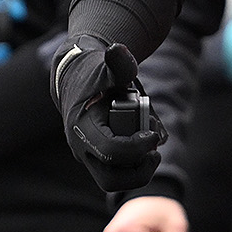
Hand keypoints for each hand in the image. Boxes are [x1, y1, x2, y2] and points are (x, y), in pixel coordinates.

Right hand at [52, 34, 166, 191]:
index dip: (136, 147)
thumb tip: (118, 49)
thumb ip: (118, 63)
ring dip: (138, 172)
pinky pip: (117, 174)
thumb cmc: (95, 74)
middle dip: (139, 171)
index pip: (110, 151)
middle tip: (155, 152)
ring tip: (153, 151)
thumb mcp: (107, 67)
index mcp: (81, 127)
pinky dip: (135, 166)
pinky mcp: (98, 160)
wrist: (76, 81)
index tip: (154, 136)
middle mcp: (81, 148)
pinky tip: (146, 147)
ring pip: (113, 182)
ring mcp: (88, 157)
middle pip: (111, 179)